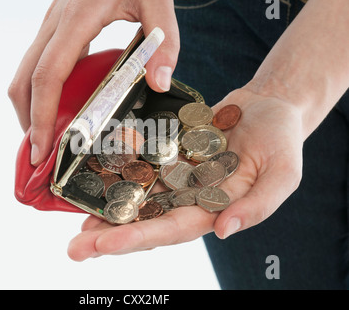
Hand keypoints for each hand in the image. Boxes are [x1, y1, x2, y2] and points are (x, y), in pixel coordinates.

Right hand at [8, 0, 179, 165]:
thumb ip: (163, 43)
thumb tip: (158, 84)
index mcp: (76, 19)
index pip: (49, 76)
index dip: (40, 115)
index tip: (40, 148)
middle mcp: (55, 23)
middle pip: (24, 79)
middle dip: (27, 119)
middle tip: (39, 153)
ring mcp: (53, 24)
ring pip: (26, 71)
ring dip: (30, 106)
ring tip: (48, 136)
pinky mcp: (58, 26)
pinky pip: (40, 64)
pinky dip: (41, 91)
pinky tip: (61, 106)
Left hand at [67, 88, 303, 260]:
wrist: (268, 106)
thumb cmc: (280, 141)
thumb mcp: (282, 174)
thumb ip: (258, 205)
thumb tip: (225, 230)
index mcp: (212, 209)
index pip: (170, 230)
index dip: (138, 237)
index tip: (104, 244)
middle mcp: (186, 197)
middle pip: (143, 221)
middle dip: (109, 235)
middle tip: (74, 249)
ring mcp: (174, 175)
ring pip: (134, 196)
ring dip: (104, 209)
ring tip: (71, 220)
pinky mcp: (166, 152)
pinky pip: (138, 163)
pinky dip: (115, 172)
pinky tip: (91, 177)